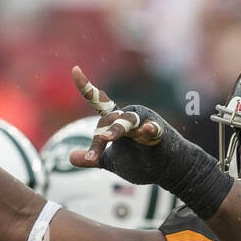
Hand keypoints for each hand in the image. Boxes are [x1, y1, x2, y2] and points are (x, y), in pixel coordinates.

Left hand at [68, 65, 232, 218]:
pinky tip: (148, 128)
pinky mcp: (159, 133)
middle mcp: (130, 116)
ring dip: (115, 131)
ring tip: (107, 139)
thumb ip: (92, 158)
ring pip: (125, 122)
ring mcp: (145, 123)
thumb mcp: (111, 162)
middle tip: (91, 159)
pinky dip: (150, 128)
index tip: (75, 70)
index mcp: (117, 120)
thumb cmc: (141, 162)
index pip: (99, 103)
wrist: (169, 170)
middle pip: (107, 122)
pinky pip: (153, 128)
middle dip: (98, 141)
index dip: (87, 87)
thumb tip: (70, 157)